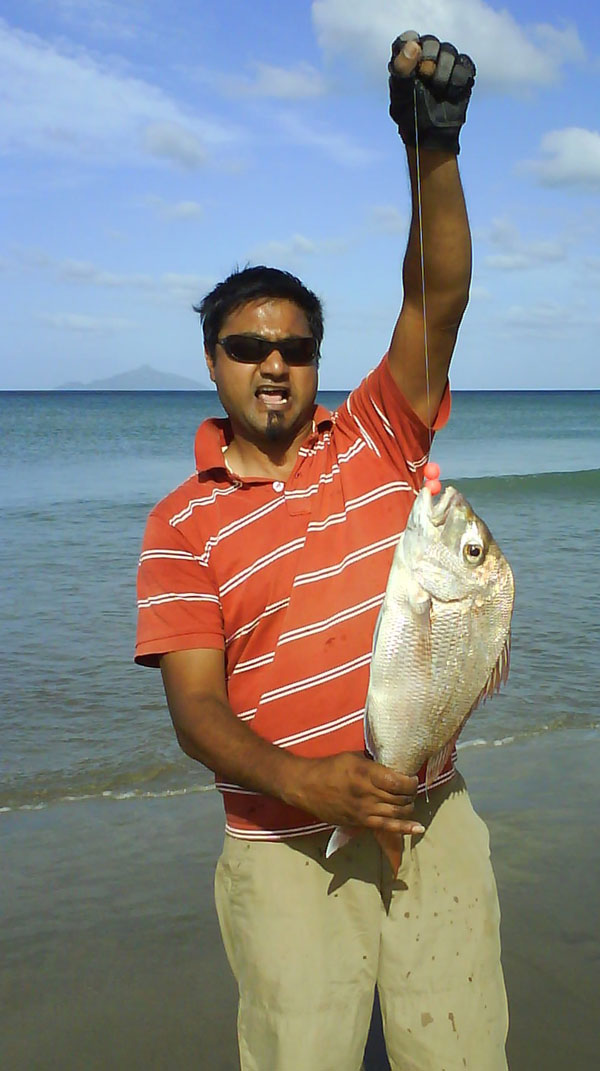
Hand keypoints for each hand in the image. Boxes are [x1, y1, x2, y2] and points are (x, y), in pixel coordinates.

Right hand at [286, 751, 422, 834]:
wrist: (306, 786)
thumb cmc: (330, 767)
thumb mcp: (353, 757)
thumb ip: (374, 764)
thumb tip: (394, 768)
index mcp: (365, 773)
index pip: (398, 782)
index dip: (410, 782)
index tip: (412, 779)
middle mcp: (367, 793)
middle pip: (400, 798)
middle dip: (411, 794)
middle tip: (410, 790)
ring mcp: (364, 810)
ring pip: (397, 813)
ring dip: (408, 808)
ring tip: (408, 802)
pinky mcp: (360, 823)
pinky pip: (387, 827)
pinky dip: (405, 828)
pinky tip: (418, 828)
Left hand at [388, 31, 475, 154]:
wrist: (432, 135)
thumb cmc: (411, 115)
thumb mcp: (401, 95)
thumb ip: (402, 69)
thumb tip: (414, 45)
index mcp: (405, 58)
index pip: (407, 38)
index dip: (411, 47)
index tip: (414, 66)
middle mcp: (425, 55)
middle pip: (431, 41)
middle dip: (430, 60)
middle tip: (426, 78)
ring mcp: (445, 61)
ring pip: (450, 51)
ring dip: (443, 74)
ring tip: (438, 90)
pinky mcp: (462, 70)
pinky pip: (464, 64)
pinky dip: (457, 81)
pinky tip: (450, 94)